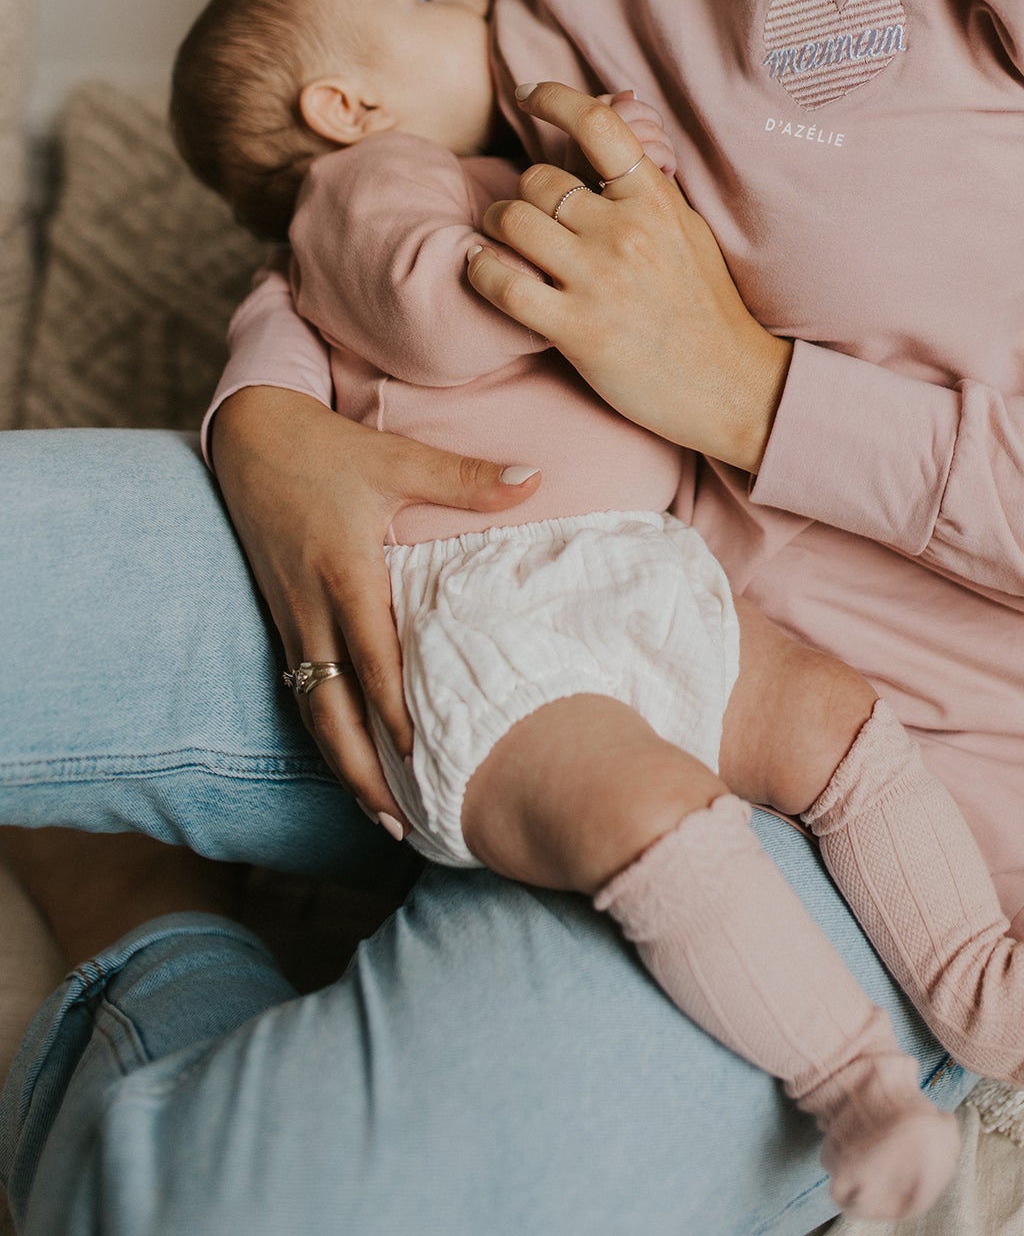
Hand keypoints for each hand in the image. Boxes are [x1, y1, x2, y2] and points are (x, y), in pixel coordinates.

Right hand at [210, 388, 541, 829]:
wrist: (248, 437)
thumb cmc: (326, 449)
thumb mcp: (397, 459)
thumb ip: (467, 478)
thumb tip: (535, 479)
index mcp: (346, 574)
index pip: (372, 660)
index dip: (395, 715)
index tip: (423, 762)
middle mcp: (312, 608)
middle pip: (332, 709)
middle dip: (362, 772)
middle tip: (399, 825)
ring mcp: (291, 617)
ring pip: (313, 709)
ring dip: (342, 764)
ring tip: (378, 815)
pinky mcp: (282, 617)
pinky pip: (302, 688)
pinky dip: (326, 731)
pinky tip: (350, 759)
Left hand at [467, 81, 792, 469]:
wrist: (730, 384)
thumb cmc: (707, 306)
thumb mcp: (688, 230)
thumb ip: (646, 188)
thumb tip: (615, 136)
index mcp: (655, 199)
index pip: (597, 123)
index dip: (552, 97)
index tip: (529, 94)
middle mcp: (625, 231)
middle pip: (538, 179)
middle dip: (522, 192)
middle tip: (525, 213)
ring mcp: (598, 280)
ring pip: (512, 220)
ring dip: (496, 226)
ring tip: (502, 240)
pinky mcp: (575, 330)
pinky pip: (501, 282)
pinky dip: (482, 270)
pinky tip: (486, 269)